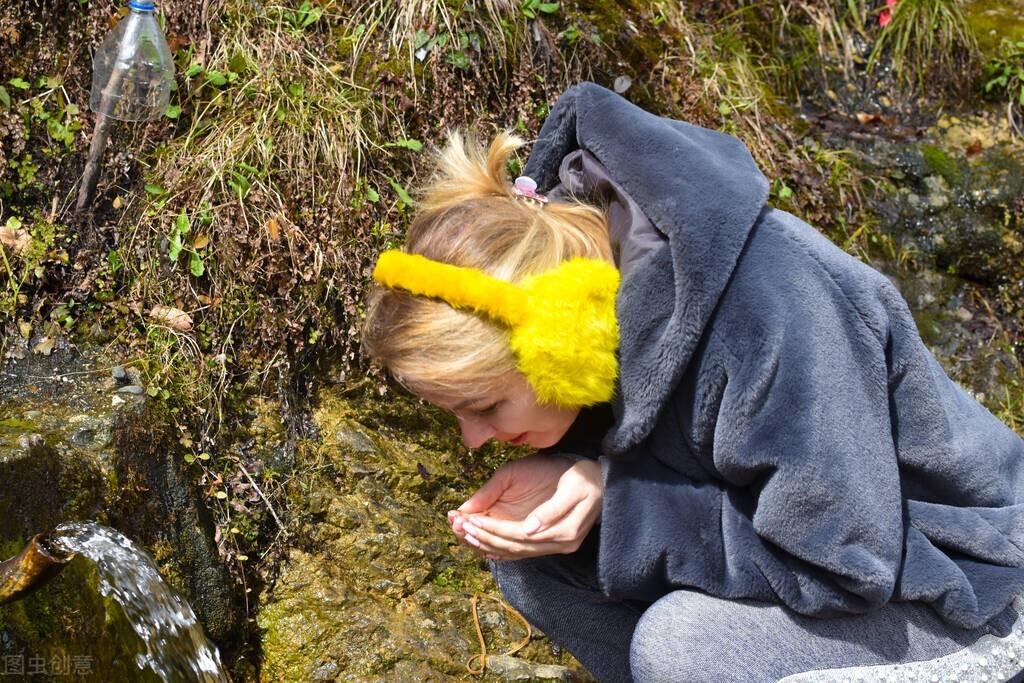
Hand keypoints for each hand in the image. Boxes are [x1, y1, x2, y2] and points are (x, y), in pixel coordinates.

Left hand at [447, 454, 603, 559]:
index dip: (492, 529)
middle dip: (483, 538)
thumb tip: (527, 530)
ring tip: (463, 533)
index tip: (468, 519)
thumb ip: (549, 509)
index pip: (518, 536)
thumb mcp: (570, 486)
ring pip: (514, 552)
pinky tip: (483, 546)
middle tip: (457, 527)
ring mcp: (555, 546)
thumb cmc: (583, 477)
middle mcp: (558, 544)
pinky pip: (521, 551)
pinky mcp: (551, 542)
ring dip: (487, 544)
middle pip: (513, 547)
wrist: (601, 481)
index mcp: (563, 531)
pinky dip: (501, 549)